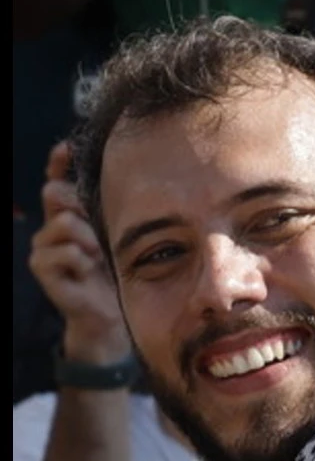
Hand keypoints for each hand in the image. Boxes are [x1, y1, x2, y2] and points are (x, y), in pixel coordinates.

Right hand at [32, 144, 131, 364]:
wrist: (110, 313)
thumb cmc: (118, 271)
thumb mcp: (118, 235)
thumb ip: (113, 210)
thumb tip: (126, 175)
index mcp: (70, 212)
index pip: (58, 178)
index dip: (59, 161)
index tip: (67, 148)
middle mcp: (52, 224)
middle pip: (54, 192)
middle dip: (79, 204)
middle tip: (98, 228)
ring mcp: (43, 245)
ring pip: (62, 222)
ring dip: (86, 237)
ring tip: (97, 254)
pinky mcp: (41, 266)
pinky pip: (63, 251)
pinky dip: (81, 259)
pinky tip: (89, 269)